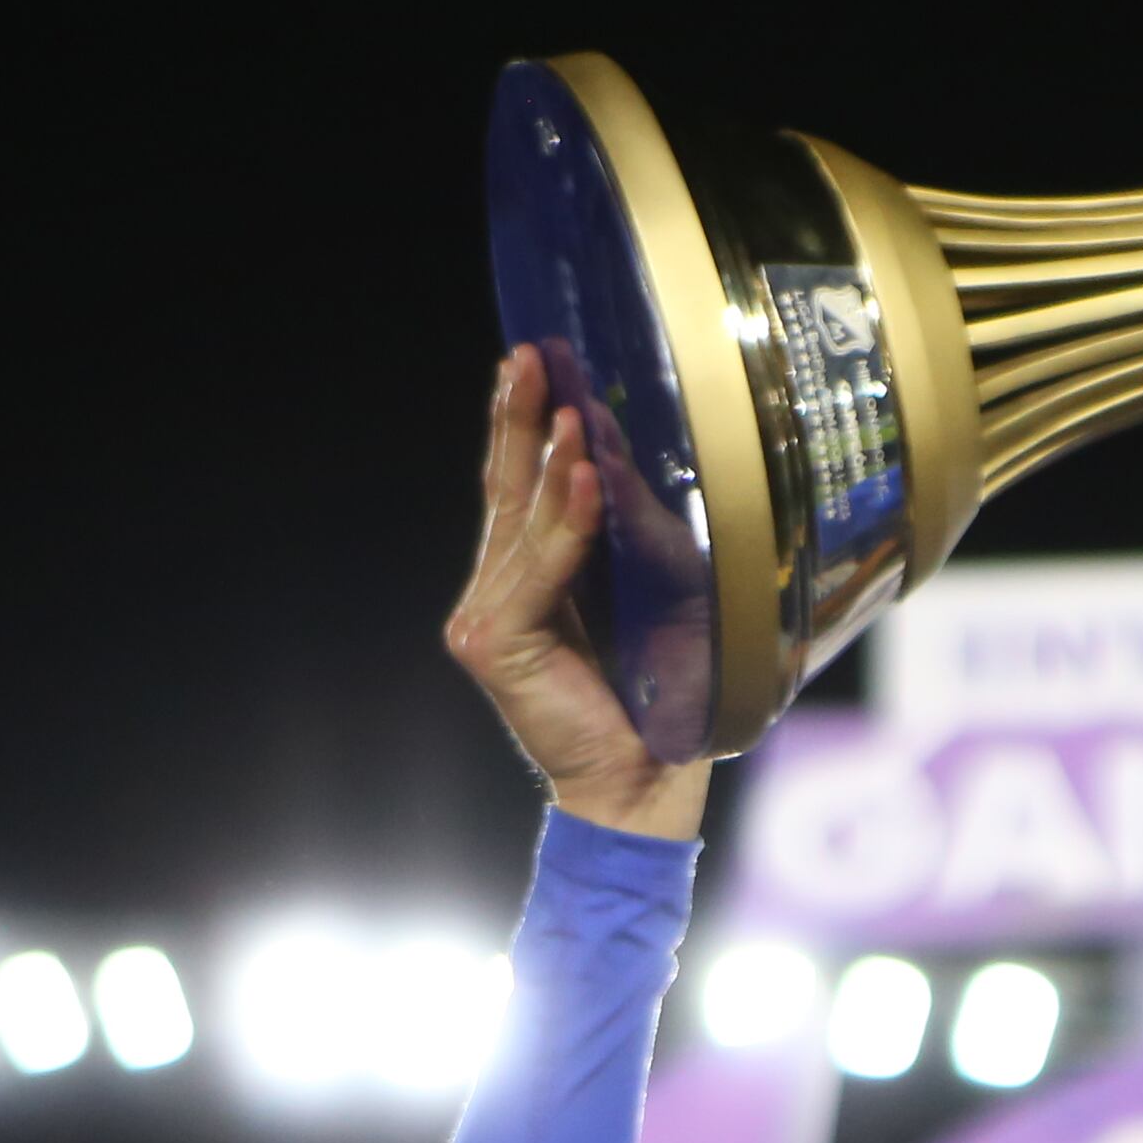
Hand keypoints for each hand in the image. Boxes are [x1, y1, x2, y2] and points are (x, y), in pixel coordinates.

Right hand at [442, 349, 713, 839]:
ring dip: (552, 462)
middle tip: (528, 356)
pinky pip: (540, 572)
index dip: (525, 427)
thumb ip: (616, 534)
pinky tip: (588, 478)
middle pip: (507, 492)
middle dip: (519, 419)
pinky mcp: (496, 644)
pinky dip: (568, 525)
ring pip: (524, 525)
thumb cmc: (657, 698)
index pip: (521, 491)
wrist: (645, 785)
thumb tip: (614, 454)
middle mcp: (494, 595)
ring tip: (569, 406)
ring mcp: (485, 620)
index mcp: (526, 583)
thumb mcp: (643, 594)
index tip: (536, 363)